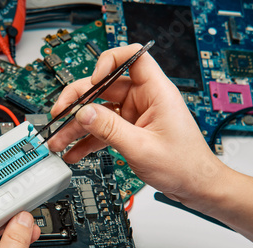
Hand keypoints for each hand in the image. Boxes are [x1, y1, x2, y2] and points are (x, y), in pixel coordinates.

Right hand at [49, 44, 252, 247]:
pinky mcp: (129, 130)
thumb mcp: (141, 148)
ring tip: (58, 141)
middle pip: (104, 86)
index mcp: (155, 92)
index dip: (108, 62)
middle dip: (78, 101)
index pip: (132, 57)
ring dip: (77, 126)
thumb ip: (109, 129)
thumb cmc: (184, 165)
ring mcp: (135, 115)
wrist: (195, 186)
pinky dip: (87, 140)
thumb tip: (83, 112)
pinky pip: (103, 130)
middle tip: (59, 115)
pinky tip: (73, 152)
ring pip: (98, 111)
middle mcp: (143, 99)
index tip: (92, 81)